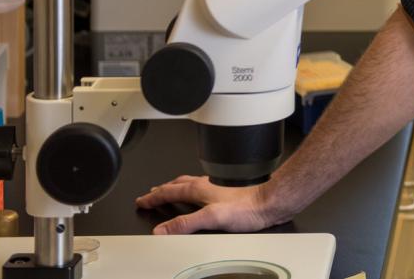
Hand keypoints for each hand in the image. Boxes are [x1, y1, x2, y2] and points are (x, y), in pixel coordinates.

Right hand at [134, 175, 284, 234]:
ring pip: (191, 183)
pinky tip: (201, 195)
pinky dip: (193, 190)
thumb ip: (185, 224)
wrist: (272, 201)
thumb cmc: (248, 208)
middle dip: (163, 189)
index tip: (142, 200)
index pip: (169, 192)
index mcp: (200, 188)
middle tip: (152, 193)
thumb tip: (162, 230)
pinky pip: (204, 187)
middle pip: (179, 184)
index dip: (153, 197)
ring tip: (171, 189)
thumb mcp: (211, 218)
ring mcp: (219, 186)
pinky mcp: (229, 191)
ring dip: (177, 187)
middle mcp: (208, 184)